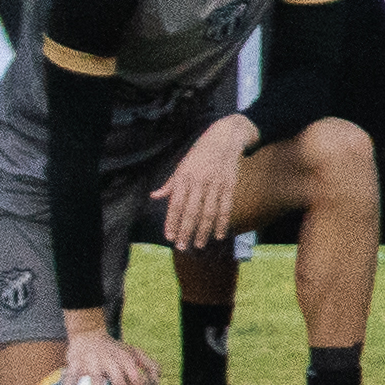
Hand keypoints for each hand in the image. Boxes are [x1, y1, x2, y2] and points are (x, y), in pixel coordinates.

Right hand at [57, 327, 163, 384]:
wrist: (89, 333)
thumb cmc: (115, 348)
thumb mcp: (135, 353)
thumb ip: (150, 366)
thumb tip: (158, 384)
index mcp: (125, 360)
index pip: (136, 379)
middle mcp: (110, 362)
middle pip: (118, 382)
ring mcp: (92, 363)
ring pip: (96, 381)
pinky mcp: (76, 364)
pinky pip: (71, 378)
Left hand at [155, 113, 256, 251]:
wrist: (225, 136)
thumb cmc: (200, 152)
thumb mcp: (182, 165)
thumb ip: (170, 183)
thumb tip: (154, 197)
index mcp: (184, 176)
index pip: (176, 204)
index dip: (172, 222)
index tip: (169, 237)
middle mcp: (199, 180)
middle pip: (191, 211)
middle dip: (186, 231)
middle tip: (182, 247)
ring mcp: (216, 182)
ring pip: (209, 212)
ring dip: (204, 231)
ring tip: (198, 245)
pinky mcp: (230, 184)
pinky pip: (226, 207)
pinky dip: (223, 222)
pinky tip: (219, 234)